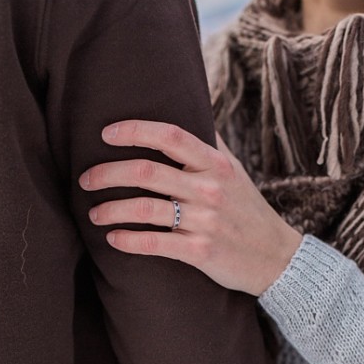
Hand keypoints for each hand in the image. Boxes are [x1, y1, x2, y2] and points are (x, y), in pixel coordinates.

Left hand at [80, 120, 302, 295]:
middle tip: (86, 180)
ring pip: (143, 209)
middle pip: (146, 172)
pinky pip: (154, 243)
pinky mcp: (201, 251)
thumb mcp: (236, 172)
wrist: (278, 258)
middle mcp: (210, 189)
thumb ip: (211, 143)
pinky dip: (127, 240)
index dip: (134, 131)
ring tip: (95, 213)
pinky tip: (113, 239)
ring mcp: (206, 221)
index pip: (170, 136)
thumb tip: (191, 106)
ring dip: (109, 210)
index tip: (107, 135)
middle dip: (106, 174)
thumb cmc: (249, 211)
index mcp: (217, 165)